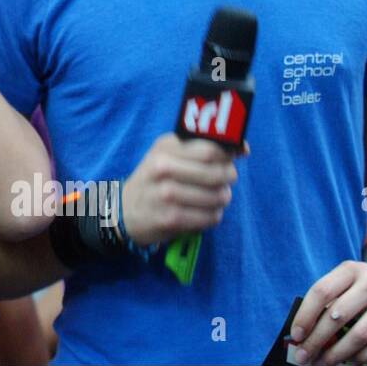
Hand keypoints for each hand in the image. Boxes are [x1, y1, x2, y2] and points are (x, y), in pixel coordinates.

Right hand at [119, 134, 244, 244]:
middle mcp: (163, 168)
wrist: (123, 211)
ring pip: (219, 197)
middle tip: (223, 181)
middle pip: (218, 173)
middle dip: (228, 178)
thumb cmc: (154, 179)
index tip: (233, 159)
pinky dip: (212, 215)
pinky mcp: (171, 218)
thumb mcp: (168, 154)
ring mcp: (166, 194)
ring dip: (220, 199)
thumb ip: (202, 148)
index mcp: (165, 147)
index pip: (211, 149)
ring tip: (210, 198)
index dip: (228, 155)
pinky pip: (211, 217)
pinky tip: (201, 212)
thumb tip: (243, 148)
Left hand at [290, 257, 366, 364]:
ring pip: (359, 335)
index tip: (296, 335)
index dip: (305, 316)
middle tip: (304, 356)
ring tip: (323, 362)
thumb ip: (327, 301)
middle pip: (337, 316)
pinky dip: (364, 357)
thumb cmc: (362, 284)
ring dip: (337, 353)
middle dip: (317, 340)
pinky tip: (350, 361)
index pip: (321, 292)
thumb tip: (303, 334)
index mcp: (350, 270)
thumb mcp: (345, 280)